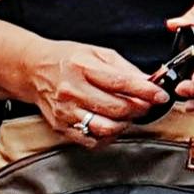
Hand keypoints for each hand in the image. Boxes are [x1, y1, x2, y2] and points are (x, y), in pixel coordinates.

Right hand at [18, 35, 169, 139]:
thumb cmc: (67, 59)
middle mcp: (72, 91)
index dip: (145, 91)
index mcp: (82, 68)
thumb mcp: (97, 53)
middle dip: (139, 108)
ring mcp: (65, 112)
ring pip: (105, 128)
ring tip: (128, 115)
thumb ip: (124, 68)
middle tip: (146, 105)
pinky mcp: (61, 127)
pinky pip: (92, 140)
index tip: (160, 95)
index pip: (120, 82)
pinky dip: (108, 136)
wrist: (34, 70)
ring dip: (124, 124)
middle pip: (116, 108)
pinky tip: (111, 124)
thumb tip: (150, 81)